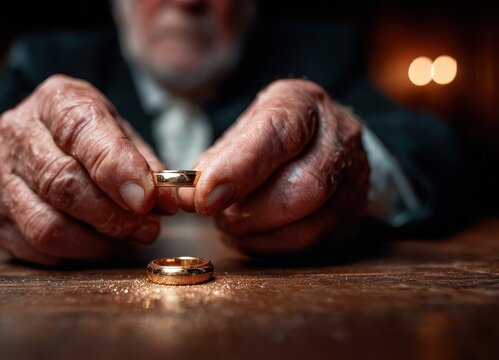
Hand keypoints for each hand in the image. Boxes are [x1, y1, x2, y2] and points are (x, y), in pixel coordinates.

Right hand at [0, 75, 176, 264]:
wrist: (34, 141)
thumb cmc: (86, 137)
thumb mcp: (119, 132)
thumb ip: (145, 164)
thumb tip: (167, 202)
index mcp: (54, 101)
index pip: (80, 130)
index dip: (116, 168)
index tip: (148, 197)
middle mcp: (17, 133)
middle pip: (62, 183)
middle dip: (113, 214)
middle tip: (148, 227)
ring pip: (46, 225)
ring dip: (96, 242)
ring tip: (127, 238)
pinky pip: (34, 248)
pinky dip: (73, 254)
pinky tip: (96, 244)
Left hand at [179, 79, 369, 255]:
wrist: (318, 144)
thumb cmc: (268, 139)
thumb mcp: (239, 133)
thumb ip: (214, 162)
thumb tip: (190, 197)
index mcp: (303, 104)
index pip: (277, 134)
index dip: (238, 170)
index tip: (203, 198)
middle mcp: (339, 137)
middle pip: (304, 187)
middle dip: (249, 212)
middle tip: (216, 217)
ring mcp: (355, 178)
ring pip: (309, 224)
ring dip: (258, 233)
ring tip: (230, 225)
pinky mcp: (354, 215)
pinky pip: (312, 245)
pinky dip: (270, 246)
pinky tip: (251, 236)